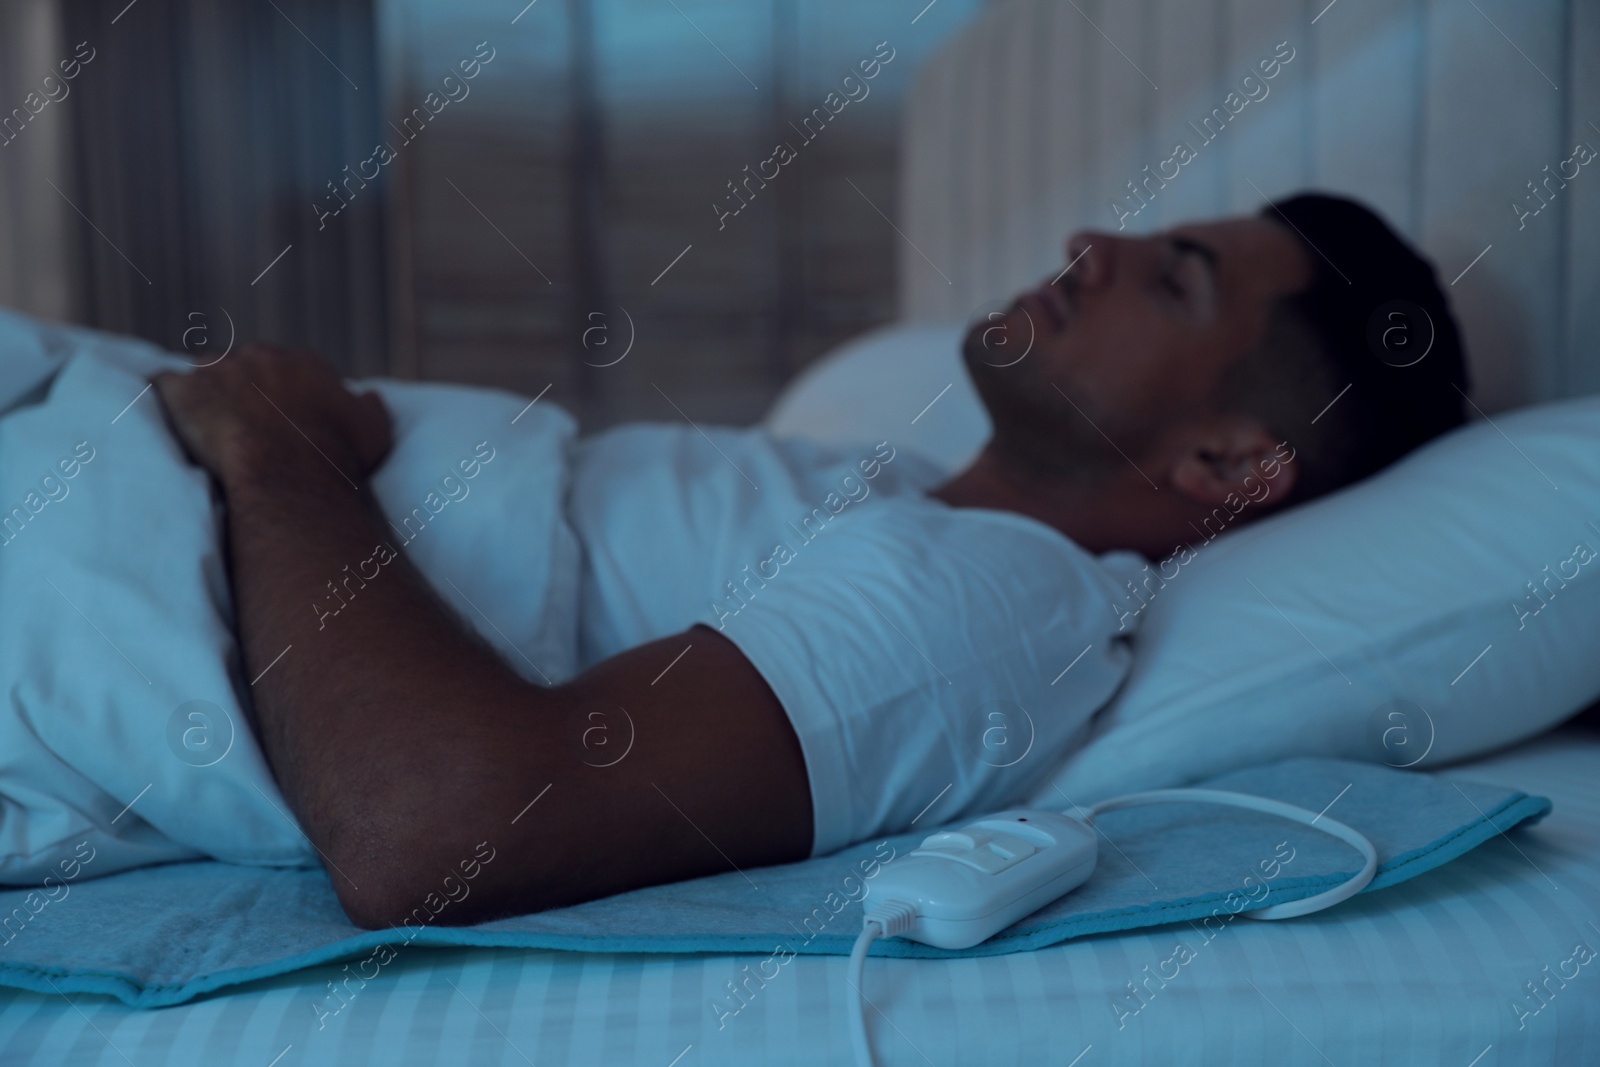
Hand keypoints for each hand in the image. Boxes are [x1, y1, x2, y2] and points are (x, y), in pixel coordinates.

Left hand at [154, 344, 392, 486]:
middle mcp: (262, 356)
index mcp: (305, 363)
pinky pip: (164, 385)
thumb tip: (367, 395)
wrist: (292, 474)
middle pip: (246, 365)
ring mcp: (219, 369)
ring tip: (207, 424)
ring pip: (205, 372)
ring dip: (206, 393)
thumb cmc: (336, 456)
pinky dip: (166, 399)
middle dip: (243, 389)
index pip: (289, 367)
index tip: (282, 417)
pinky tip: (169, 417)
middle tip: (244, 424)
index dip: (284, 392)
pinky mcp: (184, 389)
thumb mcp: (374, 430)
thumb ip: (370, 407)